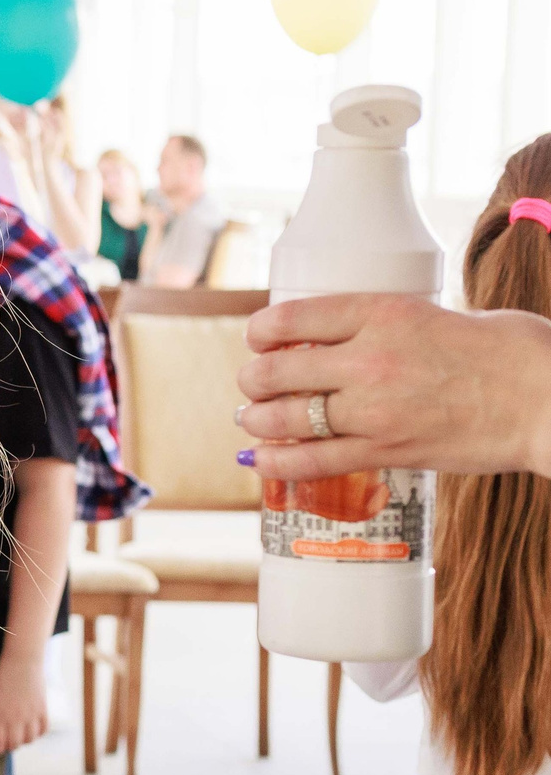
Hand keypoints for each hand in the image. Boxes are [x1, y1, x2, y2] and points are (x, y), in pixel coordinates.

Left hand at [0, 647, 49, 755]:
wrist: (23, 661)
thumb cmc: (3, 677)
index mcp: (0, 713)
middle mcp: (16, 716)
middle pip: (15, 743)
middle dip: (10, 746)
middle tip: (8, 744)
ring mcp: (31, 714)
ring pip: (30, 739)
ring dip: (24, 741)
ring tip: (20, 737)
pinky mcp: (43, 709)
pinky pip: (43, 730)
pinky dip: (38, 733)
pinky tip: (33, 730)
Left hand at [239, 296, 550, 478]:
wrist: (549, 399)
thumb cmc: (511, 351)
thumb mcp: (442, 314)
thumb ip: (393, 324)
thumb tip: (354, 337)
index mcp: (383, 312)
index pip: (291, 318)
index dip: (261, 331)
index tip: (258, 339)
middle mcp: (368, 359)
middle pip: (274, 371)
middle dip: (253, 379)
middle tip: (253, 384)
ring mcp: (374, 410)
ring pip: (283, 418)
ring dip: (257, 420)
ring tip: (253, 418)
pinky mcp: (387, 451)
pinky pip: (313, 461)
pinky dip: (278, 461)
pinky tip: (260, 459)